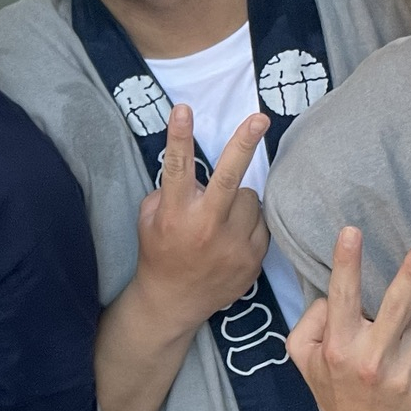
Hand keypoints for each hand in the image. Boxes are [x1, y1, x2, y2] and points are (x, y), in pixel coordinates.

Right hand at [130, 106, 269, 333]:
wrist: (174, 302)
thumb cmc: (160, 252)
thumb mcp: (149, 220)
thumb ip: (168, 193)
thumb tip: (194, 172)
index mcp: (175, 214)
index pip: (177, 168)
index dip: (179, 136)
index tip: (183, 109)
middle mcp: (205, 227)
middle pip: (229, 178)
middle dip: (244, 144)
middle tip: (260, 118)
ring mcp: (233, 245)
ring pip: (250, 198)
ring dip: (239, 200)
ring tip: (222, 218)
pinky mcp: (253, 258)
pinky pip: (261, 222)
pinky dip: (249, 222)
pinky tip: (233, 236)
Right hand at [287, 229, 410, 410]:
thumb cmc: (335, 390)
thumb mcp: (304, 358)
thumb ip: (311, 320)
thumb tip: (333, 295)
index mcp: (339, 347)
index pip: (342, 296)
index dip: (347, 261)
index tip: (352, 231)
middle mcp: (371, 360)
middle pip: (400, 304)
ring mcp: (403, 377)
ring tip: (399, 348)